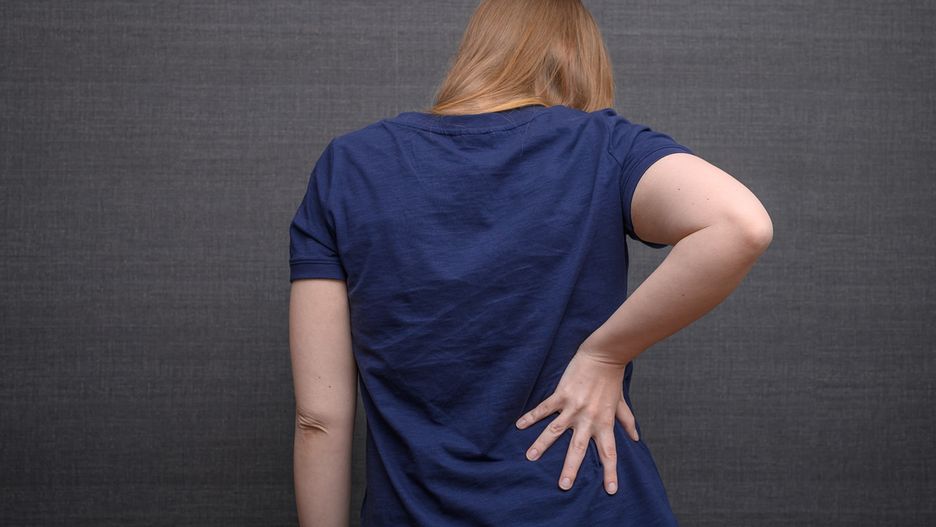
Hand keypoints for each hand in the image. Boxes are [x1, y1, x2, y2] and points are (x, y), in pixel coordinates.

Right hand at [515, 348, 639, 493]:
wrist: (603, 356)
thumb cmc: (612, 380)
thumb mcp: (621, 403)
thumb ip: (627, 421)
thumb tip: (635, 438)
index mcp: (605, 423)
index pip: (609, 453)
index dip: (610, 472)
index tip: (610, 490)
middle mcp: (588, 419)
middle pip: (579, 448)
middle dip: (571, 468)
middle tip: (563, 486)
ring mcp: (573, 407)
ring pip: (555, 430)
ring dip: (542, 445)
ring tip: (530, 457)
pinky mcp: (561, 395)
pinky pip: (544, 409)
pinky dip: (531, 417)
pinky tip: (519, 425)